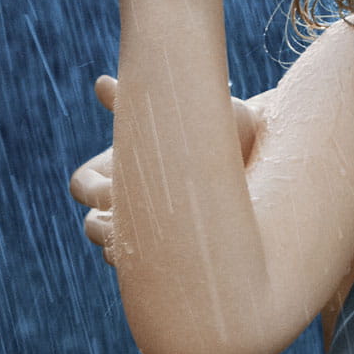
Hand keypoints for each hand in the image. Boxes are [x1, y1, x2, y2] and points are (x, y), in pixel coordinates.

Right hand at [71, 73, 266, 261]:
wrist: (271, 148)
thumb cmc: (224, 125)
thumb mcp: (189, 111)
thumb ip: (142, 101)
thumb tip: (102, 83)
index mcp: (121, 166)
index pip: (81, 186)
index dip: (92, 191)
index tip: (114, 191)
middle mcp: (131, 200)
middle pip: (93, 225)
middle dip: (105, 227)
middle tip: (129, 224)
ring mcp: (152, 227)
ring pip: (116, 251)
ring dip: (124, 250)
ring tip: (151, 242)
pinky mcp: (179, 250)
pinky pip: (148, 270)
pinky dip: (152, 268)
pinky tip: (174, 258)